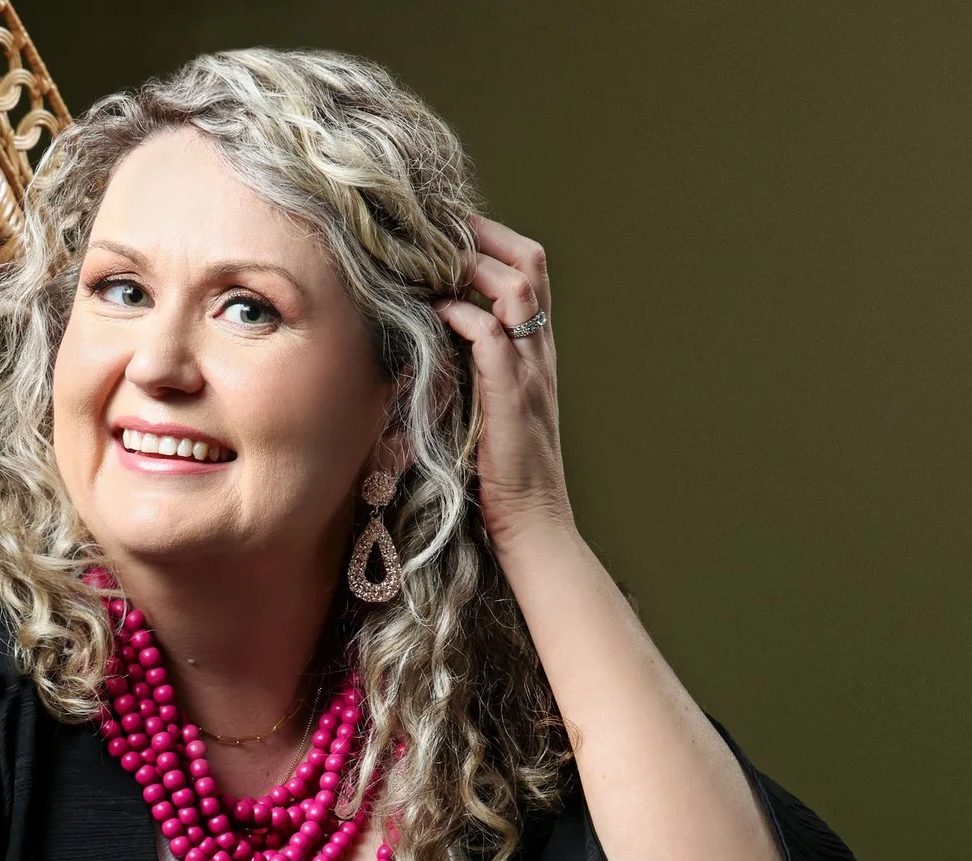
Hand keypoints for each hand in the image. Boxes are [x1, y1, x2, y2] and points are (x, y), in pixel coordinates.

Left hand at [437, 215, 574, 553]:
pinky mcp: (510, 395)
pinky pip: (490, 334)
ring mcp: (530, 371)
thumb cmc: (503, 475)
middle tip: (439, 225)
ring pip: (516, 287)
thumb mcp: (489, 407)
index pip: (530, 272)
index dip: (494, 242)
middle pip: (530, 263)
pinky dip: (460, 314)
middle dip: (485, 235)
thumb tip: (431, 336)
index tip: (451, 230)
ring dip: (472, 265)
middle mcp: (540, 353)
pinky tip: (432, 310)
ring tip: (432, 258)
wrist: (533, 523)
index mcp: (537, 352)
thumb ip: (473, 370)